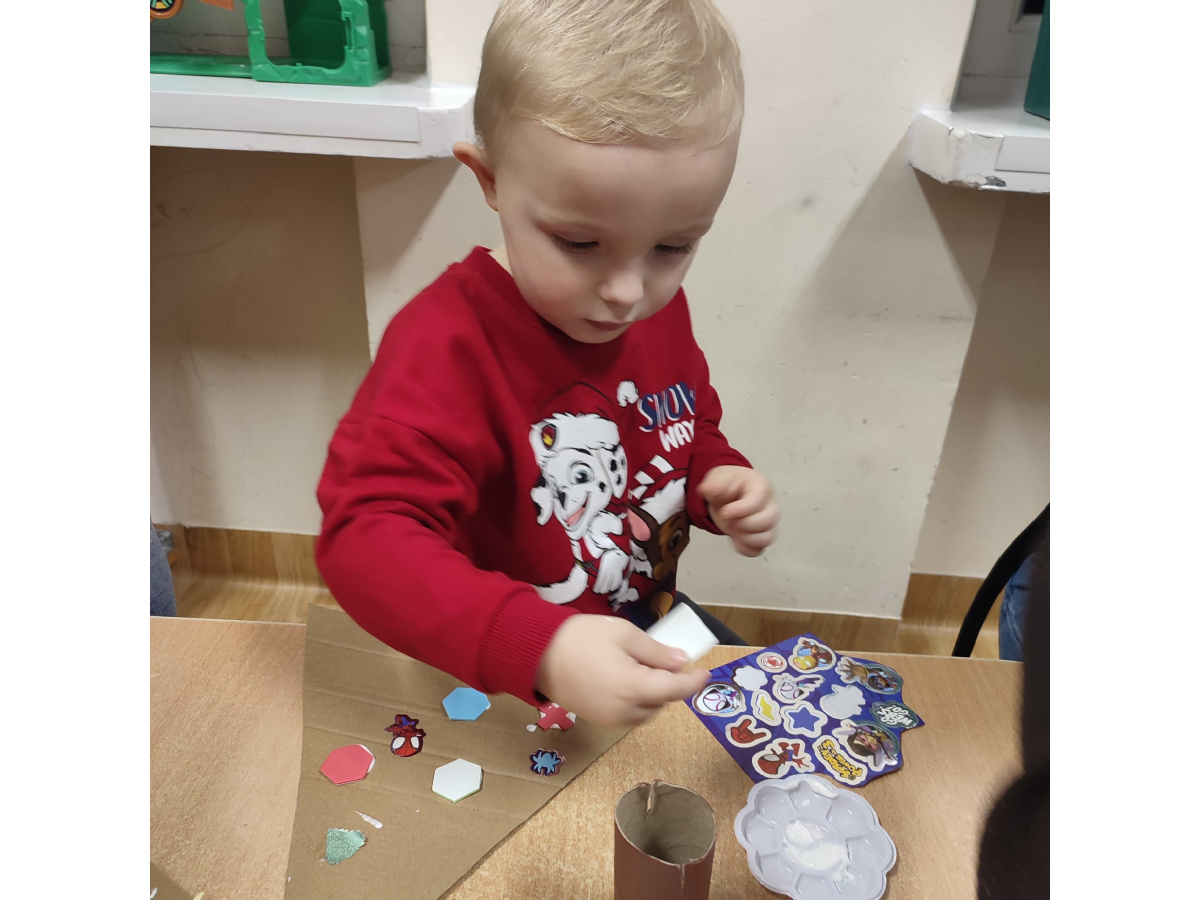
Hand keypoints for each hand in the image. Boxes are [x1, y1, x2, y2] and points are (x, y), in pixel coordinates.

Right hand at [535, 615, 710, 726]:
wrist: (537, 654)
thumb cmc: (581, 637)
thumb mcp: (624, 634)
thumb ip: (656, 652)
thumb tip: (681, 662)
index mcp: (633, 687)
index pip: (676, 690)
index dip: (693, 681)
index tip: (705, 671)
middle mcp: (624, 711)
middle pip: (662, 702)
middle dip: (669, 683)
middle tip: (663, 659)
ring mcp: (610, 719)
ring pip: (647, 711)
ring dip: (653, 694)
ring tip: (641, 667)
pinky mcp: (599, 721)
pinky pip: (629, 714)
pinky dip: (636, 700)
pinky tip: (625, 679)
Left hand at [697, 465, 779, 556]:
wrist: (730, 493)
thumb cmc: (729, 484)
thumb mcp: (719, 477)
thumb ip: (714, 483)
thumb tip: (706, 489)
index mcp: (762, 487)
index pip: (756, 503)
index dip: (738, 510)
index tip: (724, 511)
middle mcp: (771, 505)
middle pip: (766, 522)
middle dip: (742, 524)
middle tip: (728, 518)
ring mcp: (770, 523)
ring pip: (765, 539)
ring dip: (744, 537)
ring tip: (733, 528)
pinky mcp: (764, 537)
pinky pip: (758, 550)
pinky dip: (744, 547)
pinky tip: (735, 537)